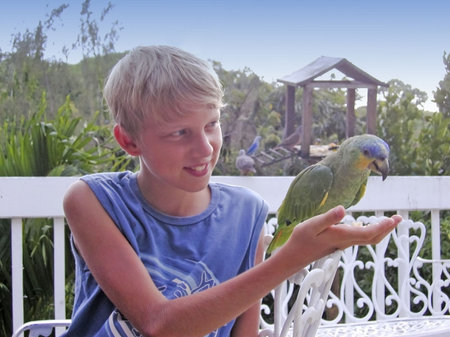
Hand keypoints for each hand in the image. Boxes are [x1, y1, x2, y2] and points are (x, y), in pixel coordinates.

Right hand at [282, 206, 401, 264]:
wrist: (295, 256)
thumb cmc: (301, 239)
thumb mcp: (312, 225)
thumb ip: (328, 218)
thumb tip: (344, 209)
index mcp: (342, 236)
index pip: (368, 233)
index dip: (382, 227)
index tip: (393, 219)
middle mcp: (345, 241)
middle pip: (372, 238)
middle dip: (386, 229)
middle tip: (398, 218)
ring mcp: (342, 243)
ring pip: (367, 239)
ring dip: (380, 230)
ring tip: (388, 221)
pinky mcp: (338, 243)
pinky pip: (359, 238)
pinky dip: (369, 232)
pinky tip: (365, 225)